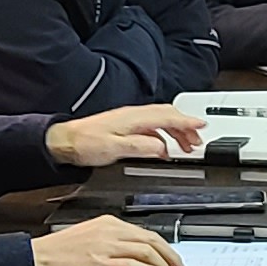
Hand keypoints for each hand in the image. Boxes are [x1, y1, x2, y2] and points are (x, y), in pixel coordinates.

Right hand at [31, 214, 184, 265]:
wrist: (35, 261)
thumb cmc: (54, 255)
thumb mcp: (86, 242)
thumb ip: (107, 246)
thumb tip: (123, 258)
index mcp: (106, 224)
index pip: (142, 232)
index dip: (161, 245)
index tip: (169, 255)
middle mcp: (110, 231)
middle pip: (151, 239)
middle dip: (170, 254)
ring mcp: (107, 246)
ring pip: (147, 252)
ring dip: (166, 265)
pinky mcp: (103, 263)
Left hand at [47, 101, 205, 168]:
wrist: (64, 141)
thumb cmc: (84, 144)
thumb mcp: (113, 149)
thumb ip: (139, 147)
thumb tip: (161, 148)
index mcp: (134, 118)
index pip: (168, 116)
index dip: (187, 121)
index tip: (202, 125)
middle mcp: (133, 116)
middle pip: (168, 116)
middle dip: (186, 127)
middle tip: (198, 140)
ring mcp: (129, 120)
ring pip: (161, 122)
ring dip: (176, 132)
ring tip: (186, 146)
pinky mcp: (125, 127)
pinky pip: (151, 129)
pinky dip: (163, 137)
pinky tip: (163, 149)